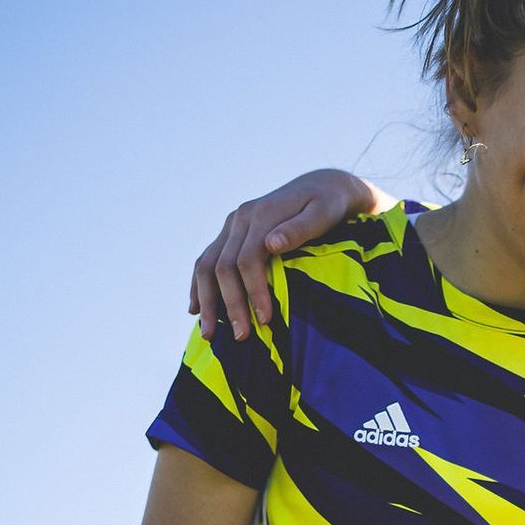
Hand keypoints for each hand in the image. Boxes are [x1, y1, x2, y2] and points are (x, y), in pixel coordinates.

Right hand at [190, 170, 392, 341]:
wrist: (322, 186)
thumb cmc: (328, 205)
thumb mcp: (322, 214)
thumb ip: (299, 229)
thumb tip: (271, 244)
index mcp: (260, 215)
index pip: (248, 259)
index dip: (253, 291)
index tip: (265, 320)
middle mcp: (239, 218)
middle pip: (222, 266)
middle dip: (229, 305)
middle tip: (241, 338)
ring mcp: (232, 225)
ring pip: (206, 264)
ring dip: (206, 301)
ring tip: (209, 335)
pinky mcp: (231, 233)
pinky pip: (207, 260)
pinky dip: (198, 286)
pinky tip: (195, 310)